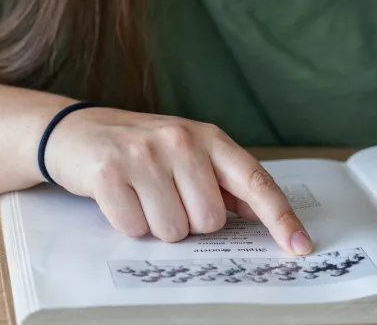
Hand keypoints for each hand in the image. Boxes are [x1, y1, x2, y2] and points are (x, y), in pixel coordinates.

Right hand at [41, 107, 312, 254]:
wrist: (76, 130)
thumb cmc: (139, 145)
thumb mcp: (186, 151)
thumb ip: (223, 180)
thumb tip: (262, 213)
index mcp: (207, 137)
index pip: (254, 180)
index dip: (280, 217)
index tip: (300, 246)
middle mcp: (179, 141)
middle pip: (209, 219)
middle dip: (188, 221)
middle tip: (165, 196)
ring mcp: (144, 155)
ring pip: (173, 230)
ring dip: (156, 225)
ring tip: (141, 195)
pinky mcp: (110, 173)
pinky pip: (134, 228)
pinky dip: (127, 223)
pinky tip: (120, 197)